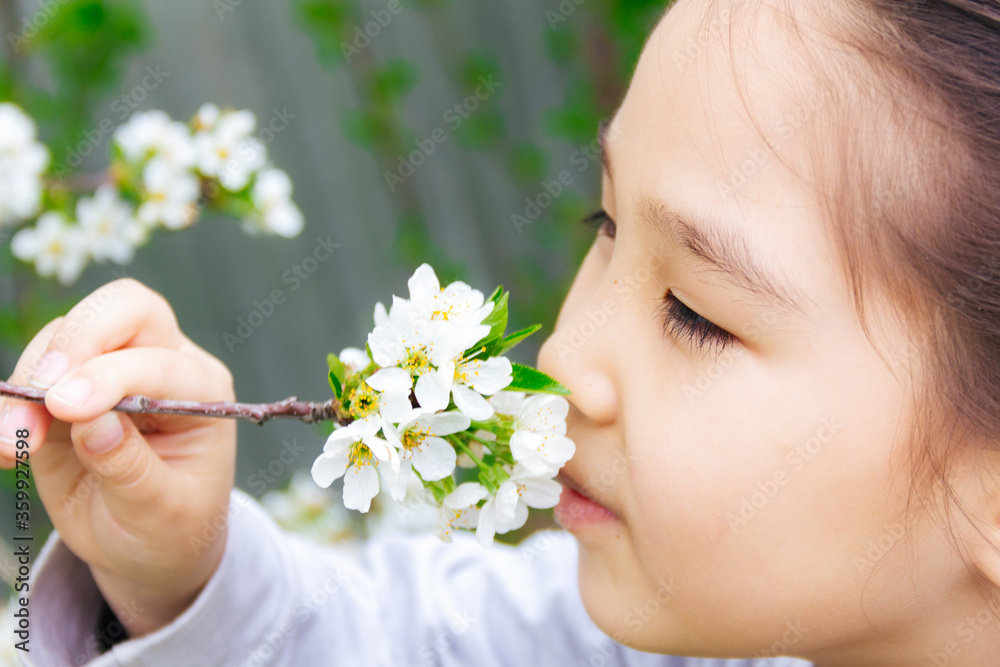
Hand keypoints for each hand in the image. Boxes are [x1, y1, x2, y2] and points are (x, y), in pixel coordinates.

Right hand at [0, 278, 236, 636]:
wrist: (148, 548)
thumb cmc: (172, 526)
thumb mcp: (163, 511)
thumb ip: (130, 468)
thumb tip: (91, 424)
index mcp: (203, 392)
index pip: (160, 360)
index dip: (112, 375)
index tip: (65, 407)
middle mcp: (162, 366)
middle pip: (126, 308)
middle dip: (77, 339)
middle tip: (42, 393)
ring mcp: (113, 370)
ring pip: (65, 336)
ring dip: (29, 383)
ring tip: (13, 442)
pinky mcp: (66, 391)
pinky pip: (31, 375)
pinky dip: (10, 404)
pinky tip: (6, 451)